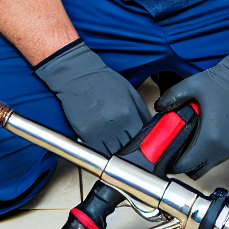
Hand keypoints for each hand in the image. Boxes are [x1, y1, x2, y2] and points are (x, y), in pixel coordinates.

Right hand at [32, 40, 149, 155]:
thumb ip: (142, 113)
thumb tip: (150, 131)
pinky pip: (96, 148)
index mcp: (128, 114)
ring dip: (112, 149)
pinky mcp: (84, 132)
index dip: (137, 143)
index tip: (135, 142)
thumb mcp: (130, 93)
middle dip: (125, 147)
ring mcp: (99, 130)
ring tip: (110, 139)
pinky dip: (99, 148)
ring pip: (111, 152)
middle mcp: (115, 124)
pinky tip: (100, 139)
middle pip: (125, 148)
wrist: (78, 76)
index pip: (139, 140)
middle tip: (122, 141)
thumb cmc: (104, 82)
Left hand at [156, 51, 228, 177]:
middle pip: (197, 171)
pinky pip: (218, 158)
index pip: (186, 165)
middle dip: (184, 166)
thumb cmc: (220, 83)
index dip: (172, 165)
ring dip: (197, 161)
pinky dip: (208, 155)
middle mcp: (221, 148)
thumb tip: (158, 107)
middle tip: (174, 152)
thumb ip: (171, 97)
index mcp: (209, 138)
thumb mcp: (191, 85)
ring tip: (187, 146)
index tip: (165, 158)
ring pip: (209, 166)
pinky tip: (201, 140)